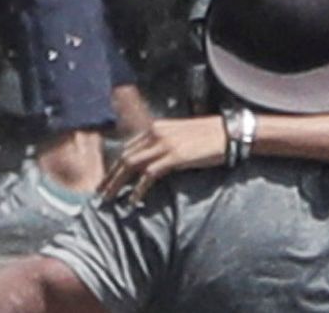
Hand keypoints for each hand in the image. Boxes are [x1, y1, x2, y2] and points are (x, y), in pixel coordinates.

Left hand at [107, 116, 226, 195]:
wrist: (229, 133)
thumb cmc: (209, 137)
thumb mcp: (181, 136)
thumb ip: (166, 144)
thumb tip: (155, 161)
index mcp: (156, 127)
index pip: (129, 148)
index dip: (116, 165)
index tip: (108, 179)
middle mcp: (155, 133)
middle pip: (125, 156)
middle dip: (111, 176)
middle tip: (100, 192)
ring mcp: (164, 144)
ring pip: (131, 165)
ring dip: (117, 183)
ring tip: (109, 199)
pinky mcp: (175, 156)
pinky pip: (149, 175)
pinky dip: (138, 189)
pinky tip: (132, 201)